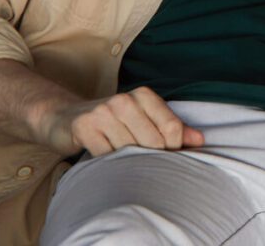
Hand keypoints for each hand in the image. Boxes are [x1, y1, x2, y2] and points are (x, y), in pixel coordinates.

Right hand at [40, 87, 204, 156]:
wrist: (65, 118)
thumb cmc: (111, 122)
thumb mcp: (143, 119)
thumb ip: (172, 128)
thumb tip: (200, 140)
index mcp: (144, 95)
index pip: (171, 127)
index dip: (174, 149)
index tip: (170, 160)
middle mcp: (125, 100)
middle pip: (153, 141)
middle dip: (153, 158)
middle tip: (148, 169)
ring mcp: (103, 113)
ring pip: (130, 150)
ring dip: (130, 163)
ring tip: (127, 166)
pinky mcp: (84, 127)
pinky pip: (106, 156)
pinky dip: (109, 164)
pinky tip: (108, 163)